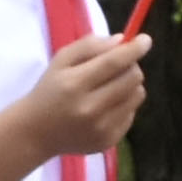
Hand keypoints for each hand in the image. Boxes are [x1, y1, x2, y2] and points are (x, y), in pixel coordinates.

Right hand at [15, 33, 148, 157]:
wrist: (36, 133)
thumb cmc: (50, 90)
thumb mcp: (61, 60)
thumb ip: (89, 45)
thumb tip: (122, 40)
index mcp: (75, 84)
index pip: (114, 62)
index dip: (134, 49)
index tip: (145, 39)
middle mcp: (89, 108)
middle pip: (132, 78)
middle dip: (131, 65)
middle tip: (119, 65)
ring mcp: (101, 128)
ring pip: (137, 95)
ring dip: (130, 85)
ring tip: (112, 86)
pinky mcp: (108, 141)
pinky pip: (131, 114)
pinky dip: (124, 105)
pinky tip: (106, 106)